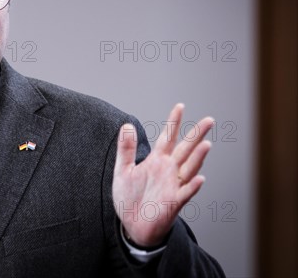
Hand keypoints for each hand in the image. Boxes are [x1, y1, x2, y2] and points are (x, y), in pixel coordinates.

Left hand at [112, 103, 213, 246]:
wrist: (132, 224)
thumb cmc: (130, 197)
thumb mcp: (122, 170)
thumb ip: (126, 149)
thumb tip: (126, 125)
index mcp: (157, 160)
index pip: (167, 137)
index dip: (173, 122)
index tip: (180, 106)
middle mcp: (168, 170)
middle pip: (185, 149)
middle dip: (196, 135)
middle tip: (209, 120)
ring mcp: (173, 186)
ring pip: (189, 168)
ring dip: (198, 157)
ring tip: (206, 144)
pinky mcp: (173, 202)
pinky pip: (185, 193)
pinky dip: (192, 187)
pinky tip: (199, 179)